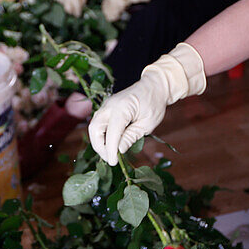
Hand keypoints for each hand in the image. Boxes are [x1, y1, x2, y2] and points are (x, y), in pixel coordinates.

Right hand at [54, 0, 88, 15]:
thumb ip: (83, 0)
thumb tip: (80, 9)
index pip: (75, 7)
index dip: (77, 12)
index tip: (78, 15)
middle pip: (67, 9)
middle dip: (71, 10)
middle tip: (74, 9)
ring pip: (63, 5)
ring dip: (67, 3)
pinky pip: (59, 1)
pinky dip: (62, 0)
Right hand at [88, 43, 206, 164]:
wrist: (154, 86)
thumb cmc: (154, 104)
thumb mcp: (147, 123)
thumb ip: (131, 136)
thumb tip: (118, 150)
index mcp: (121, 108)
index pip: (112, 133)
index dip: (111, 149)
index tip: (114, 162)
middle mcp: (109, 105)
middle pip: (95, 129)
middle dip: (100, 147)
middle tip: (111, 159)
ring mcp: (106, 106)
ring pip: (94, 127)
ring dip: (99, 142)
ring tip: (110, 154)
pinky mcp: (106, 108)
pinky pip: (99, 123)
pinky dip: (102, 135)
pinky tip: (111, 144)